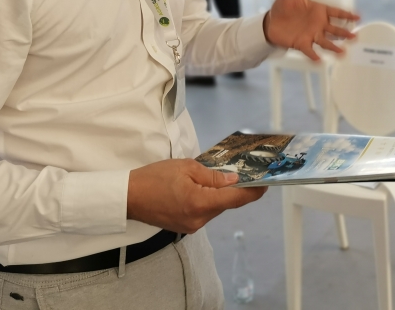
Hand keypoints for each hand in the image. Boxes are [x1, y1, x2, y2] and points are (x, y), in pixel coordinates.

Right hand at [127, 160, 267, 232]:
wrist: (128, 196)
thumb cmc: (154, 178)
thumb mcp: (187, 168)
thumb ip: (213, 176)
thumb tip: (234, 180)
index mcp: (200, 203)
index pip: (236, 199)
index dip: (254, 191)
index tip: (266, 184)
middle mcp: (199, 219)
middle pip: (226, 204)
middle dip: (234, 189)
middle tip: (240, 172)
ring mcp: (191, 226)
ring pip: (215, 208)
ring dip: (218, 194)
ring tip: (211, 177)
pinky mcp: (185, 227)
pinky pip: (204, 212)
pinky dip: (207, 200)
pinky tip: (200, 188)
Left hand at [263, 0, 359, 60]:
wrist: (270, 21)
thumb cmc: (283, 6)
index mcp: (318, 10)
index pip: (336, 12)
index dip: (347, 14)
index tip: (358, 16)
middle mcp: (318, 24)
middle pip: (335, 29)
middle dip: (345, 33)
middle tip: (355, 36)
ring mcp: (311, 34)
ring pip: (326, 41)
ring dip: (334, 47)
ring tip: (343, 52)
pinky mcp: (302, 43)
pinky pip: (310, 51)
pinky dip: (315, 56)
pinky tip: (321, 61)